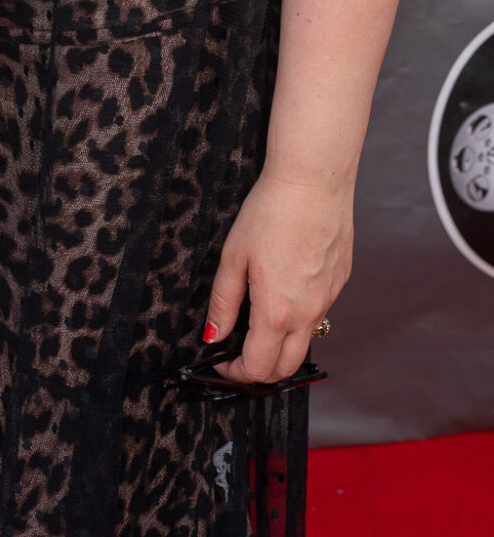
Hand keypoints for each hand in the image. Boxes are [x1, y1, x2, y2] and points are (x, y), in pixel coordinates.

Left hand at [203, 168, 352, 385]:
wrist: (314, 181)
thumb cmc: (270, 212)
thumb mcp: (234, 256)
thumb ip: (223, 302)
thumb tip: (213, 336)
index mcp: (277, 312)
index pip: (259, 368)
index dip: (235, 372)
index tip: (220, 360)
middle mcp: (309, 314)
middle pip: (286, 367)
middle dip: (260, 369)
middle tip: (238, 351)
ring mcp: (329, 299)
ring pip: (306, 341)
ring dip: (281, 344)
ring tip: (259, 320)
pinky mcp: (340, 282)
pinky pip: (320, 312)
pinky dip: (300, 316)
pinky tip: (285, 288)